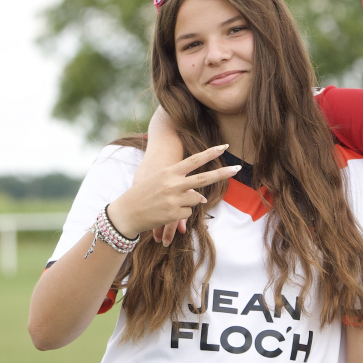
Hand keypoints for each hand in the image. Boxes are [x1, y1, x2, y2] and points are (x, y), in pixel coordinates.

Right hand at [109, 145, 239, 236]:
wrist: (125, 213)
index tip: (224, 147)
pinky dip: (180, 215)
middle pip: (204, 178)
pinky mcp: (174, 215)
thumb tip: (202, 197)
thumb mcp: (157, 182)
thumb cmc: (142, 195)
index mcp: (168, 172)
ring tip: (168, 204)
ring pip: (196, 200)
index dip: (210, 154)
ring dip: (188, 203)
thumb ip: (180, 185)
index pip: (194, 160)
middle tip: (237, 168)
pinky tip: (166, 213)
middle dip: (222, 173)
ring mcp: (174, 199)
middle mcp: (173, 184)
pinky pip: (188, 214)